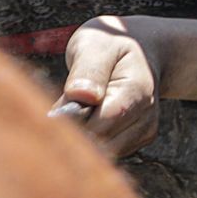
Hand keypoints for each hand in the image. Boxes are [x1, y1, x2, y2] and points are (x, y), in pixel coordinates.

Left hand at [51, 15, 164, 156]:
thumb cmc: (110, 46)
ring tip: (75, 111)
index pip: (104, 119)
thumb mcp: (95, 45)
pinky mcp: (136, 141)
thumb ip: (89, 69)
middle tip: (59, 110)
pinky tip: (86, 120)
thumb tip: (81, 95)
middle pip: (103, 139)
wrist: (139, 53)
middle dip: (75, 130)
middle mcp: (146, 114)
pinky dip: (90, 140)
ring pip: (103, 151)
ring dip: (82, 136)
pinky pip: (106, 152)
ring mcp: (144, 130)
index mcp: (138, 89)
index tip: (50, 114)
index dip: (75, 121)